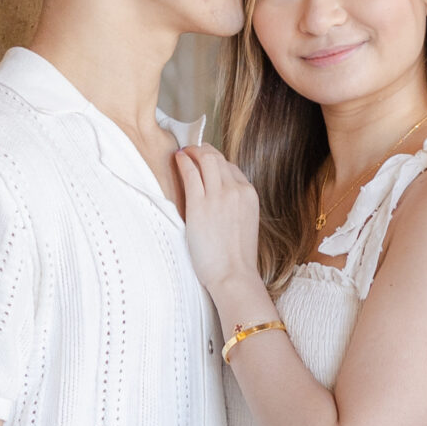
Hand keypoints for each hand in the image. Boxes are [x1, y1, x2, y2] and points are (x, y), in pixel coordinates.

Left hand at [175, 142, 262, 300]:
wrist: (233, 275)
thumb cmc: (235, 259)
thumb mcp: (245, 225)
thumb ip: (235, 207)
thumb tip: (221, 201)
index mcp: (249, 195)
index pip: (231, 168)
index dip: (216, 162)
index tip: (205, 162)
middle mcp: (236, 190)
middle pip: (218, 159)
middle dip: (203, 151)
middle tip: (192, 151)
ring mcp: (219, 196)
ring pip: (205, 159)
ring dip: (193, 152)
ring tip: (183, 153)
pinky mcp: (200, 204)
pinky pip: (191, 172)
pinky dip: (183, 161)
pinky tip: (177, 159)